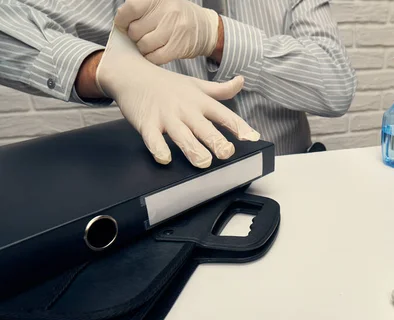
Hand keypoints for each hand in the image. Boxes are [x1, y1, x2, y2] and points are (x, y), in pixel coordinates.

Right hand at [95, 26, 259, 167]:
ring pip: (182, 135)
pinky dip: (158, 148)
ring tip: (203, 162)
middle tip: (226, 152)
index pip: (223, 114)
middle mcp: (186, 109)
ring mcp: (166, 116)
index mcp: (200, 101)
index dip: (238, 125)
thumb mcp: (196, 84)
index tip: (252, 137)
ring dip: (192, 149)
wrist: (132, 74)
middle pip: (204, 127)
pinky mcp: (147, 123)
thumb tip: (241, 82)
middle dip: (216, 140)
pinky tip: (164, 159)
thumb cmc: (167, 84)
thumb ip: (220, 89)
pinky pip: (153, 138)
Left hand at [114, 0, 219, 64]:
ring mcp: (175, 29)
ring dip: (143, 49)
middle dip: (135, 37)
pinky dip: (152, 58)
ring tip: (150, 44)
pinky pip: (155, 57)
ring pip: (144, 45)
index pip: (129, 10)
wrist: (205, 28)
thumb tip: (120, 24)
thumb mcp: (160, 4)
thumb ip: (140, 9)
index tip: (125, 25)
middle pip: (135, 31)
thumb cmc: (176, 16)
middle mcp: (168, 11)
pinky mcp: (179, 46)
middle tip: (143, 35)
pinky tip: (155, 53)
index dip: (122, 21)